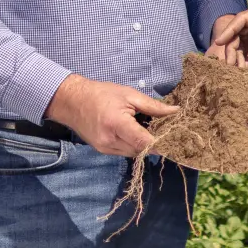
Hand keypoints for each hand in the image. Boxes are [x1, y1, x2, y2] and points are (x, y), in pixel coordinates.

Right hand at [44, 73, 175, 156]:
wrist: (72, 102)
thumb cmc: (101, 94)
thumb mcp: (129, 95)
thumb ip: (153, 106)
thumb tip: (175, 111)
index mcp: (117, 124)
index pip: (143, 141)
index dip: (160, 142)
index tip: (174, 138)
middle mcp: (110, 141)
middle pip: (141, 149)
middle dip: (154, 142)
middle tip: (166, 131)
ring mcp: (105, 148)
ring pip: (134, 153)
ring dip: (143, 144)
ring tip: (150, 130)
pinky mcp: (102, 151)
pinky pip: (124, 152)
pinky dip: (133, 145)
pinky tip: (135, 133)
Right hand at [209, 1, 247, 64]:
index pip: (243, 19)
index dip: (230, 30)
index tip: (219, 42)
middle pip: (238, 29)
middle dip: (232, 46)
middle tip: (230, 65)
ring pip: (241, 36)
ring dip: (237, 51)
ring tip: (238, 68)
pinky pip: (247, 40)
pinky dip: (244, 51)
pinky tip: (245, 64)